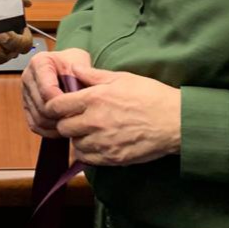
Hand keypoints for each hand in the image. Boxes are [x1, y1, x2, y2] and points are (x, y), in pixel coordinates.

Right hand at [21, 48, 91, 138]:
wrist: (70, 68)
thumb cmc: (77, 64)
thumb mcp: (82, 63)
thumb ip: (82, 75)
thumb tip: (79, 93)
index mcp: (39, 62)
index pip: (47, 90)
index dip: (64, 102)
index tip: (78, 106)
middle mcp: (28, 77)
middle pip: (42, 106)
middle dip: (61, 116)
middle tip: (78, 119)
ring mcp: (25, 93)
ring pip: (38, 119)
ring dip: (56, 125)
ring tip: (73, 123)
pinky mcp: (27, 107)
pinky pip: (35, 125)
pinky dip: (50, 131)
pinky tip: (64, 128)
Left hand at [46, 62, 180, 165]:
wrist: (175, 121)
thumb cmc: (150, 95)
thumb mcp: (121, 78)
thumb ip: (93, 75)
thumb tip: (73, 68)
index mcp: (94, 98)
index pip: (57, 106)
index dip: (53, 106)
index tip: (59, 106)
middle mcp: (94, 121)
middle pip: (63, 128)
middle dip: (66, 123)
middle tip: (76, 119)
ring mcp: (103, 142)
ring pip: (74, 145)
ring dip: (77, 139)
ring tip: (89, 132)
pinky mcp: (112, 158)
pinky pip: (88, 159)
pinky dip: (89, 152)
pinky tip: (98, 143)